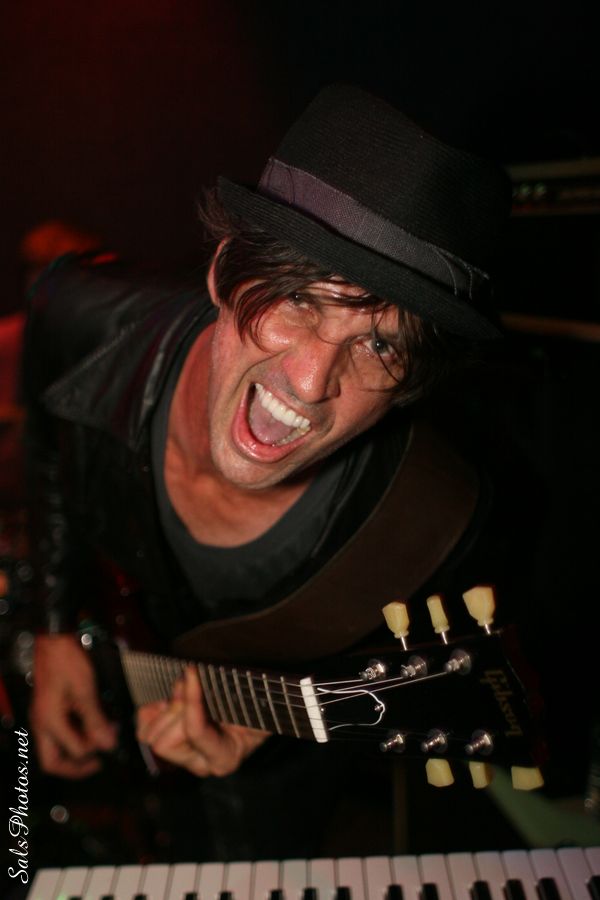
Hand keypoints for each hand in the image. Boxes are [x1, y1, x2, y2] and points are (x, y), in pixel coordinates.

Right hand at [30, 634, 117, 777]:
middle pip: (52, 762)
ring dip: (77, 751)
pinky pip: (59, 733)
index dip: (93, 751)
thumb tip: (107, 743)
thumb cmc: (66, 660)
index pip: (72, 752)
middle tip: (97, 762)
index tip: (110, 742)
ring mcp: (43, 717)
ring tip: (99, 741)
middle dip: (76, 767)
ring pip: (55, 749)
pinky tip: (91, 727)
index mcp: (49, 721)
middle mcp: (42, 723)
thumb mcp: (85, 690)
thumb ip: (96, 719)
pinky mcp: (48, 710)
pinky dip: (75, 736)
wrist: (54, 639)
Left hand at [136, 666, 268, 776]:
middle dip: (176, 708)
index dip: (191, 700)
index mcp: (225, 757)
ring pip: (151, 739)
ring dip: (165, 709)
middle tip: (191, 682)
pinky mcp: (167, 744)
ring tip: (184, 691)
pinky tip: (171, 700)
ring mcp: (181, 756)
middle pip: (165, 742)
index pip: (196, 733)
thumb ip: (240, 695)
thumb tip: (204, 678)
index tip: (192, 670)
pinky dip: (152, 711)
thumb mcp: (257, 700)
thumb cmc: (258, 704)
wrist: (254, 710)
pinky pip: (143, 730)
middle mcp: (200, 763)